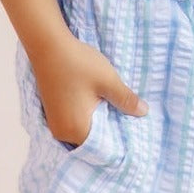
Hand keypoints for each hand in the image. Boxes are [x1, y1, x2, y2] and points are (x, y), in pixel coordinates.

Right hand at [29, 30, 147, 147]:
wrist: (49, 45)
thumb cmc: (79, 63)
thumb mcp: (108, 80)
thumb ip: (126, 99)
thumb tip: (144, 113)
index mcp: (76, 130)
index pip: (102, 146)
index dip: (118, 139)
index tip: (134, 131)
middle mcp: (62, 133)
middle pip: (91, 140)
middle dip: (109, 131)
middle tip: (129, 119)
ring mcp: (55, 123)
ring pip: (83, 130)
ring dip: (98, 122)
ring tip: (116, 110)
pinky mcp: (53, 112)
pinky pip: (74, 122)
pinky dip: (87, 116)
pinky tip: (99, 104)